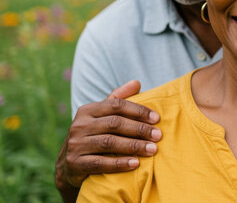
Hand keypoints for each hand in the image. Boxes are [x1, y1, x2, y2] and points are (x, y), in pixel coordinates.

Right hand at [55, 80, 160, 200]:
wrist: (69, 164)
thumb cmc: (94, 135)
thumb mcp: (102, 116)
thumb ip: (118, 99)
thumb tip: (136, 83)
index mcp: (88, 110)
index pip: (116, 105)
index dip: (138, 111)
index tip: (157, 118)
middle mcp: (79, 125)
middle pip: (115, 123)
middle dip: (139, 129)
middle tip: (158, 136)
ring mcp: (76, 144)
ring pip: (109, 142)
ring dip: (134, 146)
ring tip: (152, 150)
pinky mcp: (75, 163)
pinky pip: (100, 163)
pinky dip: (119, 163)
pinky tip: (135, 163)